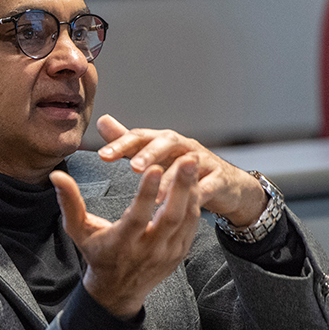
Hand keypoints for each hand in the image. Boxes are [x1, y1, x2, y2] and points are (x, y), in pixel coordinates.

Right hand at [50, 156, 201, 319]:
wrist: (116, 290)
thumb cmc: (95, 253)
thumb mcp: (78, 230)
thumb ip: (69, 202)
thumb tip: (56, 176)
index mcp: (122, 242)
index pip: (138, 215)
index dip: (147, 192)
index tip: (154, 167)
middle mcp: (148, 249)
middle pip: (170, 216)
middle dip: (181, 186)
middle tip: (189, 158)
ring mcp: (167, 253)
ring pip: (185, 219)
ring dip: (192, 191)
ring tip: (193, 164)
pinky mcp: (179, 253)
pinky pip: (192, 226)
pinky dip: (195, 204)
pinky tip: (195, 182)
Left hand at [95, 114, 265, 226]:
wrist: (226, 184)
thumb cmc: (182, 168)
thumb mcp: (154, 153)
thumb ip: (129, 141)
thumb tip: (102, 121)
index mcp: (163, 140)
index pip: (140, 136)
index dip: (121, 144)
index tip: (102, 155)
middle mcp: (183, 146)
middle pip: (166, 142)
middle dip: (149, 153)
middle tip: (134, 167)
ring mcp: (203, 161)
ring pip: (187, 165)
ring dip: (171, 178)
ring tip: (154, 196)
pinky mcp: (219, 180)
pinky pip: (208, 186)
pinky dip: (195, 196)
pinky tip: (182, 207)